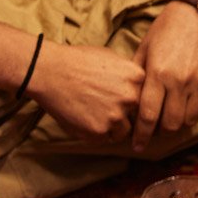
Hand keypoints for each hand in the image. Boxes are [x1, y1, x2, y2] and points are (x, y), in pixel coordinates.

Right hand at [26, 39, 145, 140]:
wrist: (51, 72)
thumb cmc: (79, 61)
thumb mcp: (112, 58)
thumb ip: (129, 75)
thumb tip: (139, 87)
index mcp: (138, 78)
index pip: (146, 97)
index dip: (134, 101)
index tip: (125, 102)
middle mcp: (131, 98)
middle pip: (137, 116)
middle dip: (125, 115)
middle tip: (107, 108)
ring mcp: (116, 116)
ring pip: (122, 131)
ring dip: (111, 127)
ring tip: (93, 112)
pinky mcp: (99, 132)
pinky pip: (103, 139)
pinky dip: (95, 133)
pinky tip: (83, 117)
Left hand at [132, 1, 197, 150]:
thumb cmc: (167, 28)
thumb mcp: (145, 48)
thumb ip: (136, 74)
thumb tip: (128, 99)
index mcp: (158, 74)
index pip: (148, 116)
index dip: (141, 136)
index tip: (137, 146)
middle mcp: (180, 82)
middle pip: (170, 124)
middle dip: (160, 131)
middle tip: (155, 128)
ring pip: (189, 120)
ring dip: (178, 123)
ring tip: (171, 117)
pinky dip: (196, 113)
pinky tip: (188, 106)